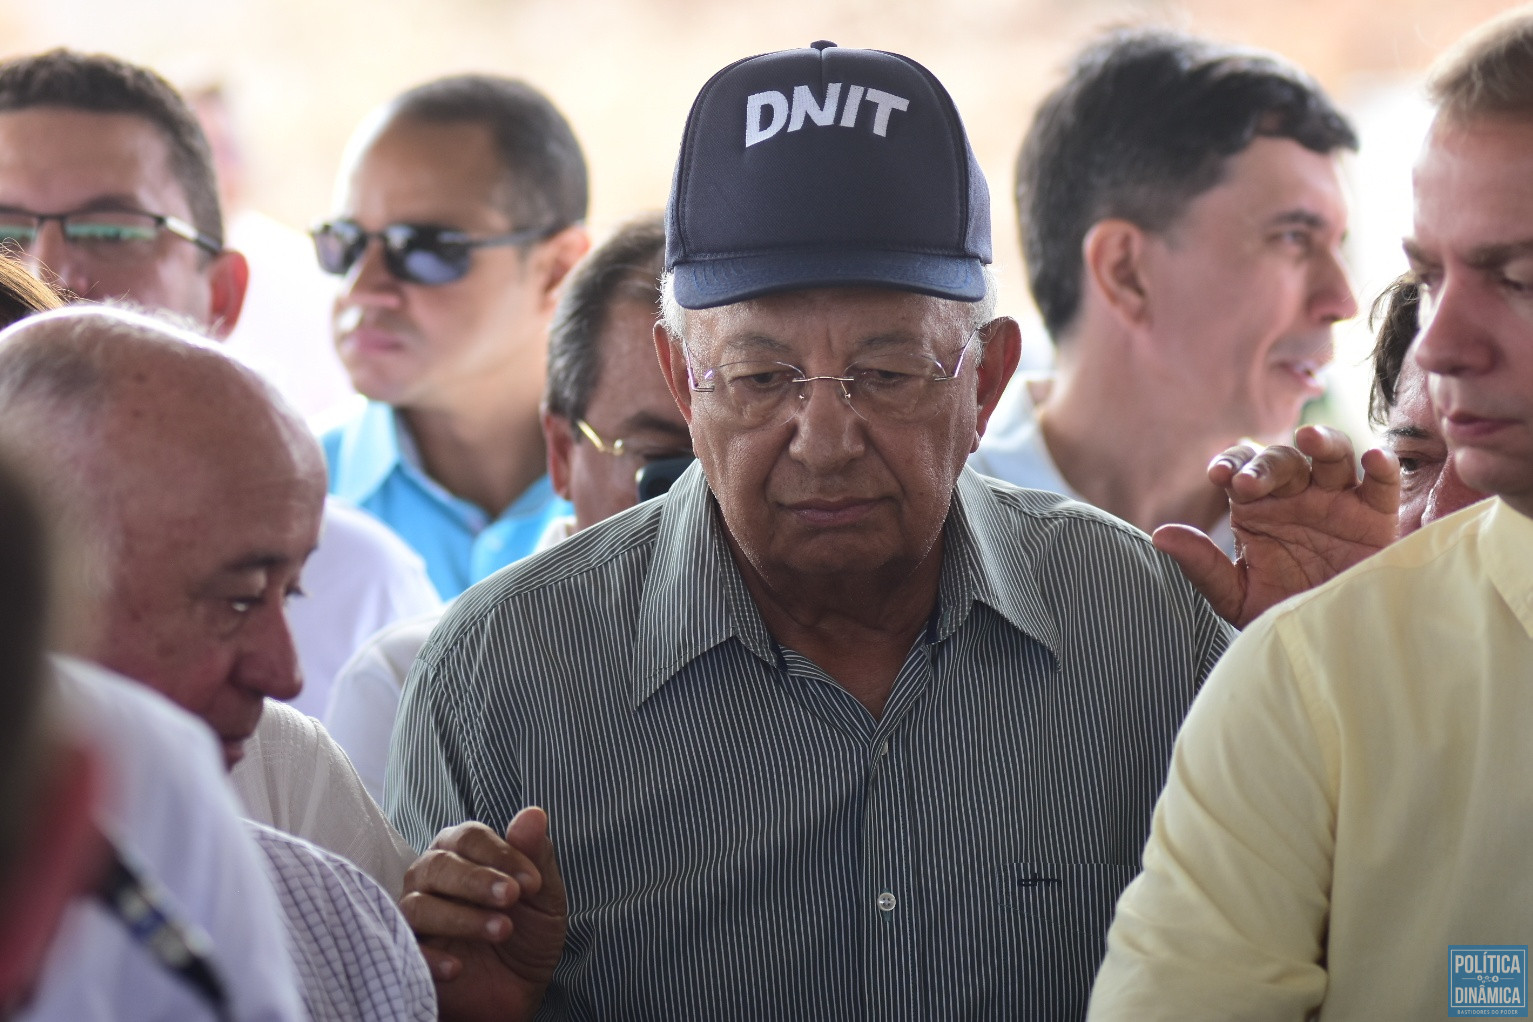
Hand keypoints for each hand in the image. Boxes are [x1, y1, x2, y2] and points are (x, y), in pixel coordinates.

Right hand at [399, 807, 566, 1021]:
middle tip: (511, 898)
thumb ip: (535, 855)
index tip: (532, 882)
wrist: (519, 991)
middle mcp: (431, 879)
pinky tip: (458, 967)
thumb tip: (534, 814)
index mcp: (462, 854)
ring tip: (502, 931)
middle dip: (477, 880)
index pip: (468, 837)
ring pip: (418, 905)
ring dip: (461, 917)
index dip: (501, 854)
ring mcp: (416, 916)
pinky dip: (430, 957)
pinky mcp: (409, 954)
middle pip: (437, 865)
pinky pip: (404, 949)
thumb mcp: (543, 897)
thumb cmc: (528, 934)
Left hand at [1154, 425, 1398, 627]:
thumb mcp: (1235, 595)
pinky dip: (1381, 466)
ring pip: (1333, 456)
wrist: (1329, 640)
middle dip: (1265, 465)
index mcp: (1258, 506)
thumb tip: (1160, 535)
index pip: (1242, 468)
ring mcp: (1337, 501)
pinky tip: (1373, 458)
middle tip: (1247, 482)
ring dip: (1323, 443)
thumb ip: (1202, 565)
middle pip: (1283, 460)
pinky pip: (1382, 484)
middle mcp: (1296, 495)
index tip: (1218, 475)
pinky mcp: (1376, 517)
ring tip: (1308, 439)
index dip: (1232, 462)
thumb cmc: (1279, 611)